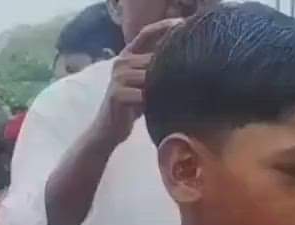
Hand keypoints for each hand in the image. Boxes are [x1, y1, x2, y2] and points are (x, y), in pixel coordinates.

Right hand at [93, 18, 184, 144]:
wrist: (109, 129)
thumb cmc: (131, 106)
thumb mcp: (145, 83)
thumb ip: (156, 68)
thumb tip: (184, 56)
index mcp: (127, 55)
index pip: (146, 34)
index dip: (164, 27)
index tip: (182, 26)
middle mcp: (121, 62)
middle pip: (153, 58)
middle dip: (169, 68)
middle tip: (185, 79)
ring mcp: (117, 77)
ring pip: (150, 76)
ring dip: (162, 87)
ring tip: (172, 96)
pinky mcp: (116, 94)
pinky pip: (142, 94)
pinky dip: (154, 101)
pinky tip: (159, 107)